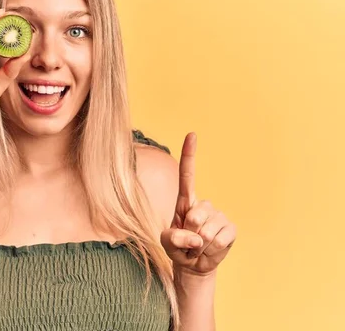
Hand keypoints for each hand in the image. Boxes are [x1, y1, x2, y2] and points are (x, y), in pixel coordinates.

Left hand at [160, 133, 236, 275]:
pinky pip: (219, 240)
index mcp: (185, 202)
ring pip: (206, 232)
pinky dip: (212, 250)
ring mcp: (219, 216)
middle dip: (189, 234)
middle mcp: (204, 205)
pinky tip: (210, 249)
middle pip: (195, 216)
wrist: (194, 265)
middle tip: (189, 241)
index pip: (187, 175)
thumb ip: (172, 238)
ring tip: (198, 246)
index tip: (192, 134)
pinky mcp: (231, 229)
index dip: (189, 155)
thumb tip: (195, 236)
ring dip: (199, 246)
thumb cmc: (178, 248)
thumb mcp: (167, 243)